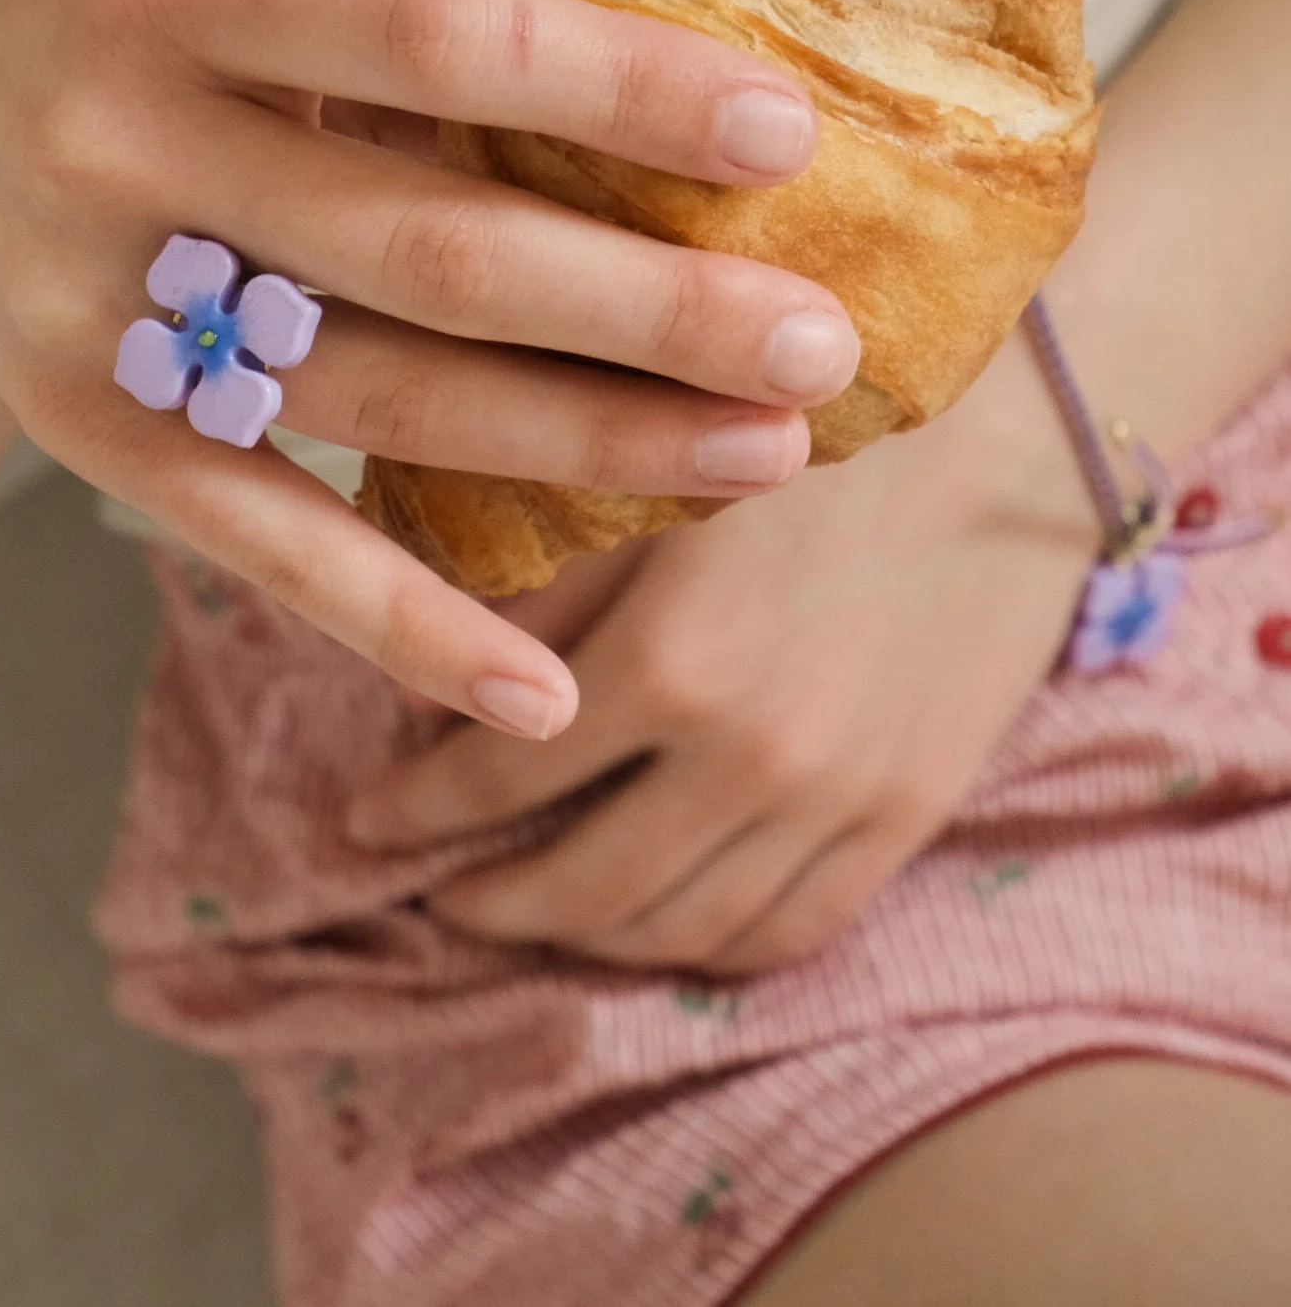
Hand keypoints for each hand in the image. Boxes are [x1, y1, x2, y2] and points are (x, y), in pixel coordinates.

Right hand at [0, 0, 856, 729]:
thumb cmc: (114, 41)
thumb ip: (392, 57)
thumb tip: (658, 131)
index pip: (434, 33)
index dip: (616, 89)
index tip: (783, 136)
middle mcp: (124, 141)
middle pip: (430, 249)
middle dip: (646, 309)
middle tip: (818, 344)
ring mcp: (95, 307)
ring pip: (379, 400)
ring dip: (586, 447)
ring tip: (760, 457)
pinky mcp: (94, 439)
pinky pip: (268, 545)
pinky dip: (410, 624)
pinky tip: (547, 685)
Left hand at [347, 332, 1097, 969]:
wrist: (1006, 430)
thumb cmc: (813, 424)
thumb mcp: (655, 476)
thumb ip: (547, 576)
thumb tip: (446, 652)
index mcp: (667, 664)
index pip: (497, 778)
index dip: (414, 811)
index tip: (364, 820)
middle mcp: (749, 761)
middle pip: (582, 888)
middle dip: (487, 900)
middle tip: (439, 889)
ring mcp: (840, 804)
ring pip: (683, 928)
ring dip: (590, 939)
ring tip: (539, 912)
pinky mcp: (910, 816)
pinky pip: (793, 928)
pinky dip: (710, 946)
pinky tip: (665, 923)